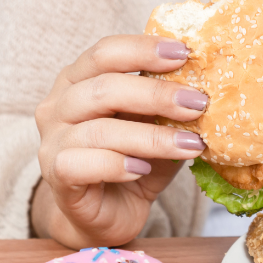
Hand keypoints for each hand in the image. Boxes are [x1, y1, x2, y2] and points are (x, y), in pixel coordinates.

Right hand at [33, 35, 208, 248]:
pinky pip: (82, 164)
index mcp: (79, 79)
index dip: (143, 49)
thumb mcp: (156, 125)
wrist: (106, 213)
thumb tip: (210, 86)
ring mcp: (52, 141)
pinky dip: (117, 164)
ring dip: (152, 137)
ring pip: (99, 130)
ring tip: (190, 145)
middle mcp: (59, 105)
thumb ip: (169, 105)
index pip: (106, 53)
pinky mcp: (56, 176)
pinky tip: (143, 169)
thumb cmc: (133, 160)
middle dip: (157, 94)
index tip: (185, 53)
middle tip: (198, 104)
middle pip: (104, 88)